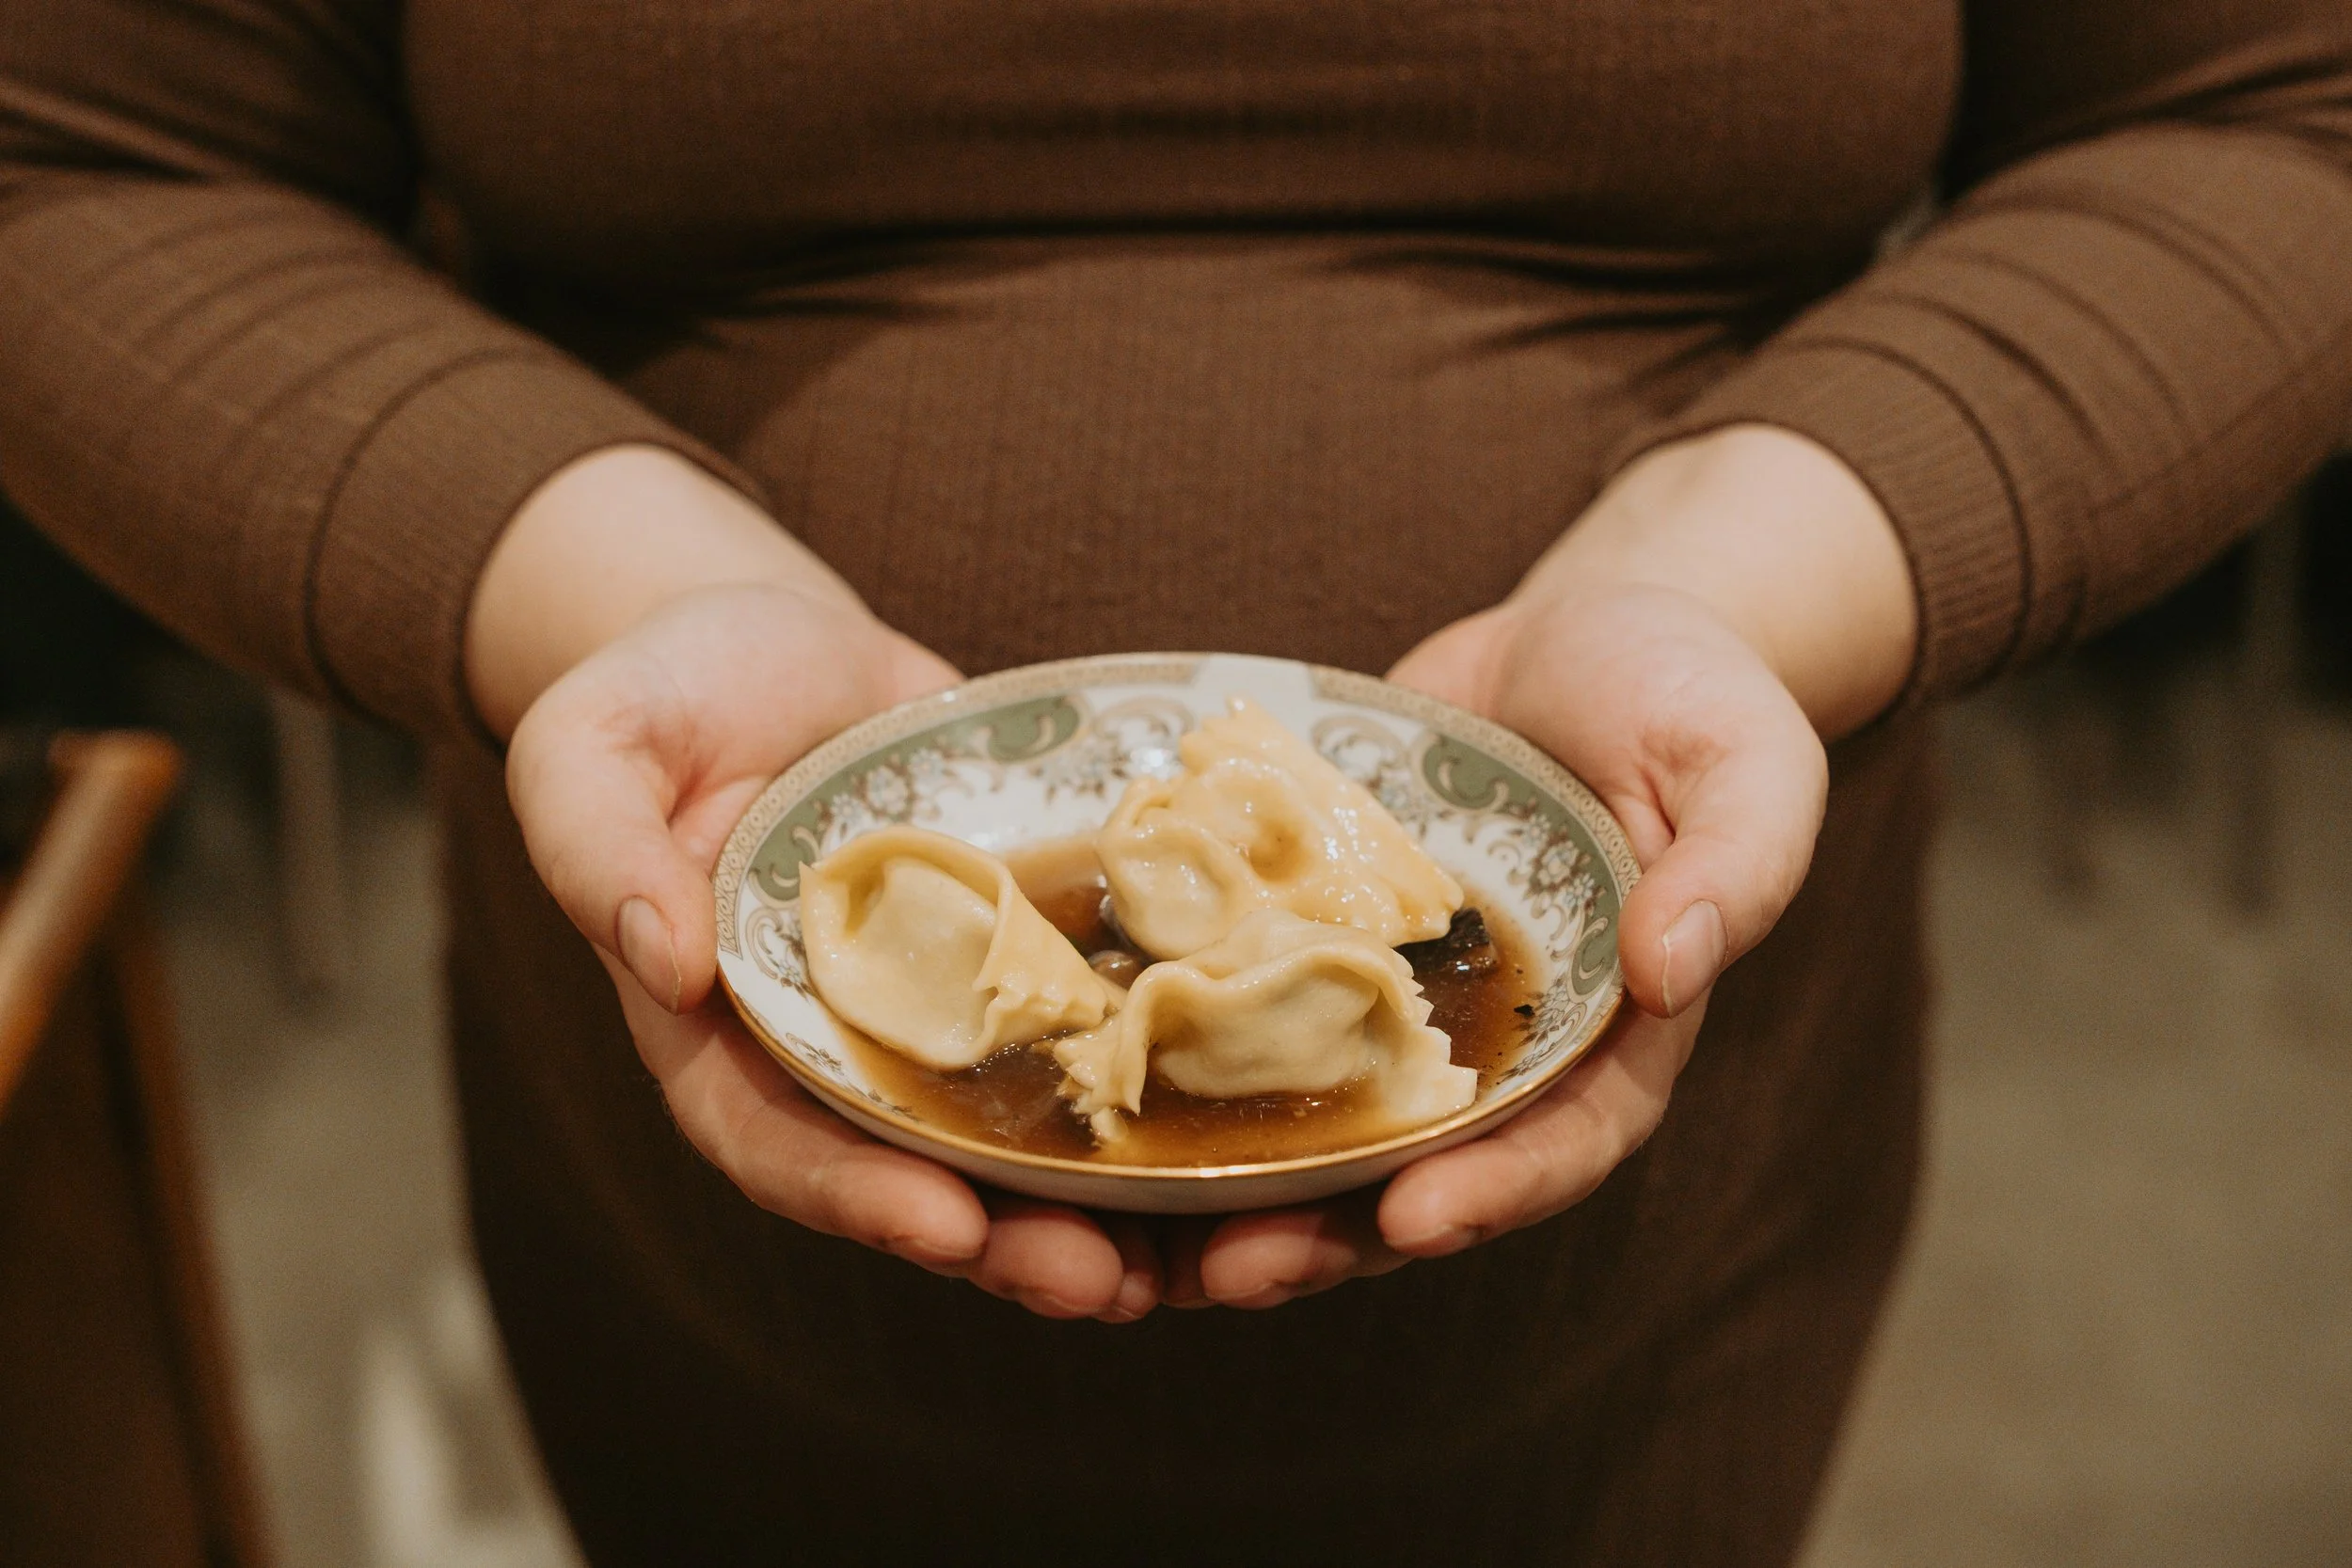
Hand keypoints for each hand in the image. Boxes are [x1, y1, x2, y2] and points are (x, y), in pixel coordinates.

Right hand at [482, 456, 1166, 1322]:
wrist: (777, 640)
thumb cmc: (663, 692)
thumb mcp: (591, 745)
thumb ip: (597, 850)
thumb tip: (667, 961)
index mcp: (723, 1033)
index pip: (776, 1143)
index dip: (855, 1194)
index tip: (944, 1226)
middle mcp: (837, 1048)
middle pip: (915, 1172)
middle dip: (1005, 1241)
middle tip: (1097, 1279)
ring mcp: (938, 1011)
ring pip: (1015, 1137)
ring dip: (1091, 1207)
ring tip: (1174, 1257)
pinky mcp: (1020, 953)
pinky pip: (1084, 1031)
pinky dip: (1146, 1087)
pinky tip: (1229, 1124)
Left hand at [1169, 427, 1908, 1307]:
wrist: (1584, 632)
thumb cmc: (1689, 696)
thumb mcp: (1748, 763)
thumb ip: (1732, 866)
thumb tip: (1671, 968)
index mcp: (1613, 1036)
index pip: (1561, 1143)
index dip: (1492, 1191)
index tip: (1414, 1220)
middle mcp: (1500, 1046)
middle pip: (1418, 1170)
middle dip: (1330, 1234)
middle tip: (1237, 1270)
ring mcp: (1402, 1001)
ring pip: (1322, 1122)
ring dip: (1242, 1185)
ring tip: (1151, 1235)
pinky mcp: (1324, 943)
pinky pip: (1257, 1014)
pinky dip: (1191, 1062)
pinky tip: (1109, 1088)